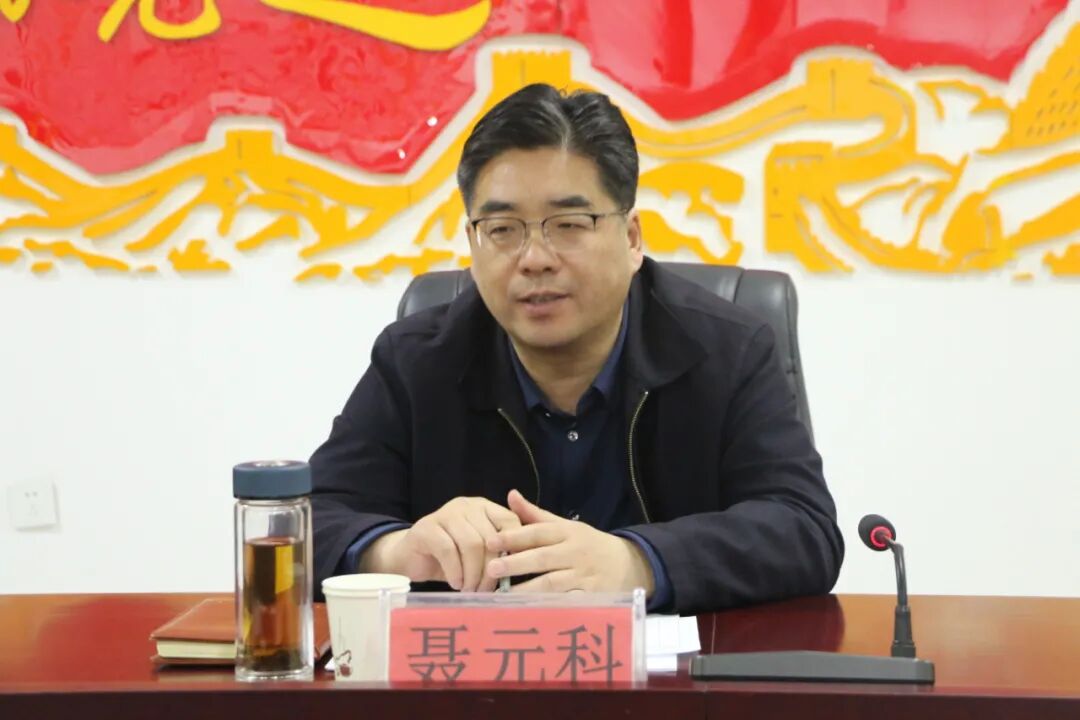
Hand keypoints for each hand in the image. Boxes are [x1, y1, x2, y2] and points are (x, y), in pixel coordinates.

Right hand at [361, 497, 520, 591]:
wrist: (409, 558)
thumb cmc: (450, 559)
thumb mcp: (478, 554)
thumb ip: (498, 552)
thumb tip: (524, 568)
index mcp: (484, 508)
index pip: (510, 520)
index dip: (514, 547)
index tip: (510, 573)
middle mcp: (467, 506)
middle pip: (490, 537)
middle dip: (491, 569)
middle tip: (487, 591)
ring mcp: (445, 514)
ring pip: (471, 544)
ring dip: (473, 574)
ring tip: (471, 590)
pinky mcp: (426, 528)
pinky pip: (448, 551)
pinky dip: (456, 572)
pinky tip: (456, 583)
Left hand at [486, 490, 655, 595]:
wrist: (628, 564)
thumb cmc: (587, 544)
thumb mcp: (564, 526)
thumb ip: (535, 514)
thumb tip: (510, 495)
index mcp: (566, 533)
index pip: (537, 532)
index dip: (514, 536)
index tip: (490, 541)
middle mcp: (574, 553)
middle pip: (542, 558)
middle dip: (516, 564)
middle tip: (491, 569)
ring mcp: (583, 576)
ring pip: (553, 583)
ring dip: (527, 589)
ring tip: (503, 596)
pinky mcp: (591, 597)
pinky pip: (568, 603)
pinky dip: (550, 607)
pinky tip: (531, 612)